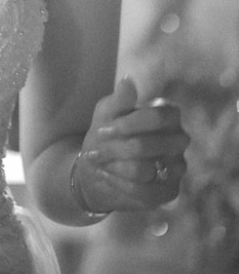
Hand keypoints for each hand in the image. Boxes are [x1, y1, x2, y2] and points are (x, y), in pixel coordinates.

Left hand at [76, 76, 188, 212]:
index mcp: (168, 115)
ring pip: (147, 170)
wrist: (98, 166)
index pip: (160, 117)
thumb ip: (119, 100)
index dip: (132, 124)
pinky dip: (122, 185)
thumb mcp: (106, 113)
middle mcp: (178, 140)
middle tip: (95, 150)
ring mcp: (177, 167)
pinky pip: (147, 192)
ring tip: (100, 162)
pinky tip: (108, 177)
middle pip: (154, 145)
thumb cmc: (106, 133)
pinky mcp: (170, 191)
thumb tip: (128, 81)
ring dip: (116, 166)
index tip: (105, 129)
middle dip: (118, 149)